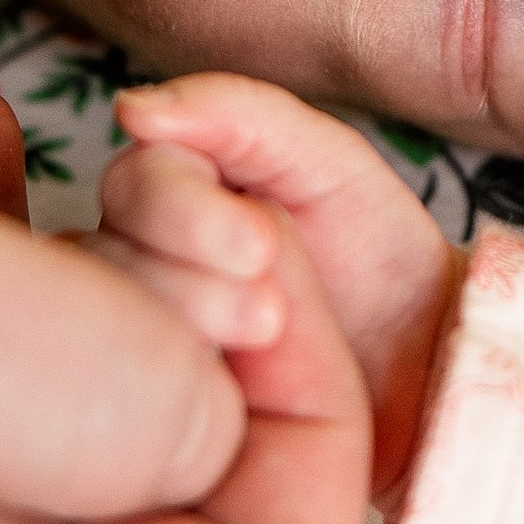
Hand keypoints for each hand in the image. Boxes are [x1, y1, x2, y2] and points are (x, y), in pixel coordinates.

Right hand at [104, 74, 462, 504]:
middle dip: (186, 284)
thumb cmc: (374, 249)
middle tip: (267, 317)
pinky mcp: (149, 416)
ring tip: (262, 355)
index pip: (133, 185)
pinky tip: (217, 413)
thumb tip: (130, 107)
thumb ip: (241, 116)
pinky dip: (162, 407)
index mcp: (170, 191)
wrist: (417, 361)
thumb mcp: (327, 162)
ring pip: (107, 333)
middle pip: (106, 259)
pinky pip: (121, 408)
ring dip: (180, 343)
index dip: (183, 212)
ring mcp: (139, 340)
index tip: (259, 251)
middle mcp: (136, 259)